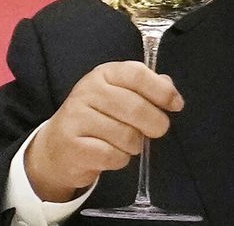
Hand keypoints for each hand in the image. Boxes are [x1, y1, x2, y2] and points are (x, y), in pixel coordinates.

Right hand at [24, 61, 184, 201]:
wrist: (57, 147)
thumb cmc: (97, 118)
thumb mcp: (119, 94)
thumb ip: (146, 88)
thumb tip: (170, 89)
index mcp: (104, 73)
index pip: (138, 74)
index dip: (162, 91)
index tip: (176, 104)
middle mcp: (87, 91)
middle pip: (136, 108)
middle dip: (155, 124)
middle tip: (157, 130)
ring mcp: (77, 118)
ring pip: (127, 136)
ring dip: (135, 145)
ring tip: (125, 142)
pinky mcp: (73, 146)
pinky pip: (114, 156)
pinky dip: (120, 159)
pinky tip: (111, 154)